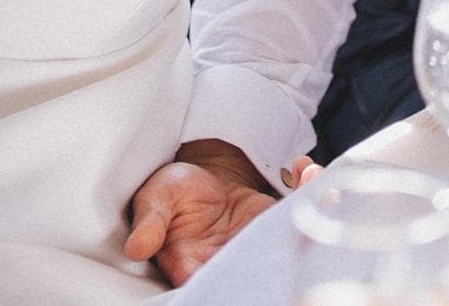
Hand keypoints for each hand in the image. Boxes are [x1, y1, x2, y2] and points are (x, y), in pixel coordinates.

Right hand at [124, 141, 308, 285]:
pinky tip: (305, 167)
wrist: (196, 175)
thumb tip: (137, 248)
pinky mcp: (275, 223)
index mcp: (194, 266)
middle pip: (263, 264)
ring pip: (290, 237)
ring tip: (311, 175)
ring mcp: (257, 243)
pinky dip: (310, 189)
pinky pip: (299, 212)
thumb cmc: (172, 192)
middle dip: (288, 238)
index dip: (241, 270)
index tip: (257, 245)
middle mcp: (230, 260)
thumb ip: (151, 223)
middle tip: (302, 206)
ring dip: (309, 206)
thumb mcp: (156, 198)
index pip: (219, 281)